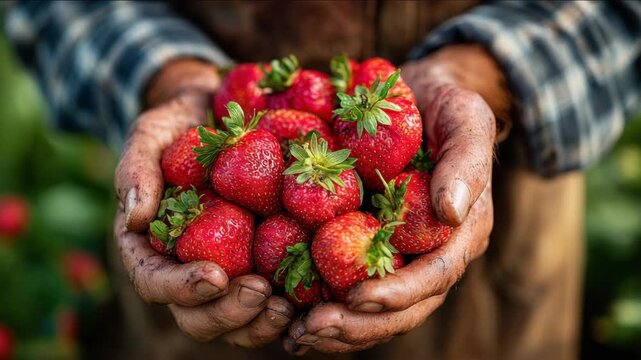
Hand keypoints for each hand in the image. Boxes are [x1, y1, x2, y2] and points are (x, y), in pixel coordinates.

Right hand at [114, 59, 293, 346]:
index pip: (156, 283)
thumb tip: (135, 218)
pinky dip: (287, 310)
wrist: (219, 118)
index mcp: (153, 249)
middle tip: (259, 291)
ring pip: (236, 322)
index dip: (182, 288)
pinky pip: (270, 302)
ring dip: (259, 323)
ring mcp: (227, 272)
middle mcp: (188, 270)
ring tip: (286, 307)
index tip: (215, 275)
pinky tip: (309, 301)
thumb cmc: (178, 128)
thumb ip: (137, 171)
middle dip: (228, 313)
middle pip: (198, 317)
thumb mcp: (151, 136)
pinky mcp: (261, 267)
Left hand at [285, 45, 507, 353]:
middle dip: (360, 324)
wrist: (422, 99)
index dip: (399, 293)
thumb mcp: (466, 121)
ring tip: (298, 335)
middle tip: (313, 329)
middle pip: (403, 308)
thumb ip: (466, 163)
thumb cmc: (447, 108)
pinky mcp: (368, 244)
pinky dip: (324, 302)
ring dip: (339, 327)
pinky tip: (290, 311)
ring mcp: (399, 253)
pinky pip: (350, 283)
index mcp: (460, 232)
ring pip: (375, 308)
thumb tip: (450, 212)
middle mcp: (430, 253)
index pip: (435, 276)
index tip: (358, 297)